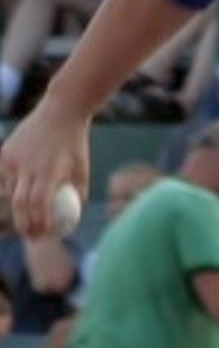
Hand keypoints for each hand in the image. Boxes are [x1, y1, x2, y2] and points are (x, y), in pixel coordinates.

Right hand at [0, 92, 89, 239]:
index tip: (46, 235)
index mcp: (50, 171)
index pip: (40, 206)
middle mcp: (29, 166)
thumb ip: (78, 196)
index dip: (40, 224)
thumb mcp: (82, 171)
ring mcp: (14, 158)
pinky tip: (17, 198)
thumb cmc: (75, 144)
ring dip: (19, 208)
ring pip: (10, 192)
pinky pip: (3, 179)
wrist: (61, 111)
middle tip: (31, 236)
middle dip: (24, 225)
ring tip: (29, 215)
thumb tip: (72, 221)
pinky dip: (8, 191)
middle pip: (20, 204)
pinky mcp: (5, 153)